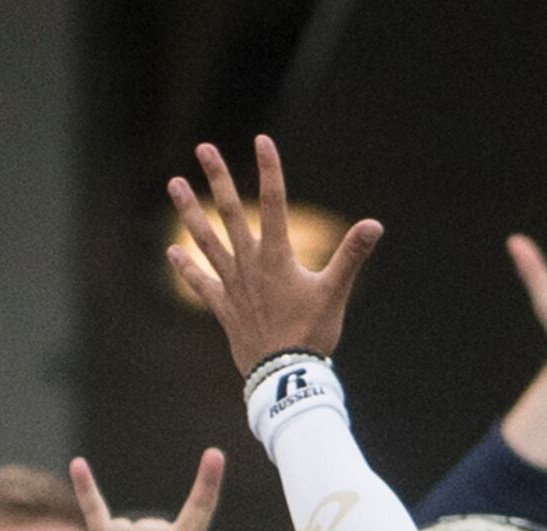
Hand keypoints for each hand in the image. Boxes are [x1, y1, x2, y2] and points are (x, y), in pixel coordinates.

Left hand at [167, 137, 381, 376]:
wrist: (283, 375)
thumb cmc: (312, 333)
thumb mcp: (334, 292)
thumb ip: (350, 255)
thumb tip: (374, 225)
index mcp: (277, 256)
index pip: (273, 203)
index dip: (269, 170)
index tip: (262, 140)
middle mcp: (249, 263)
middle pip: (229, 211)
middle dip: (218, 177)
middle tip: (203, 147)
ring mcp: (232, 284)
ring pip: (206, 239)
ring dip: (189, 211)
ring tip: (174, 184)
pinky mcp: (223, 307)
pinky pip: (200, 283)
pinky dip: (186, 267)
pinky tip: (172, 251)